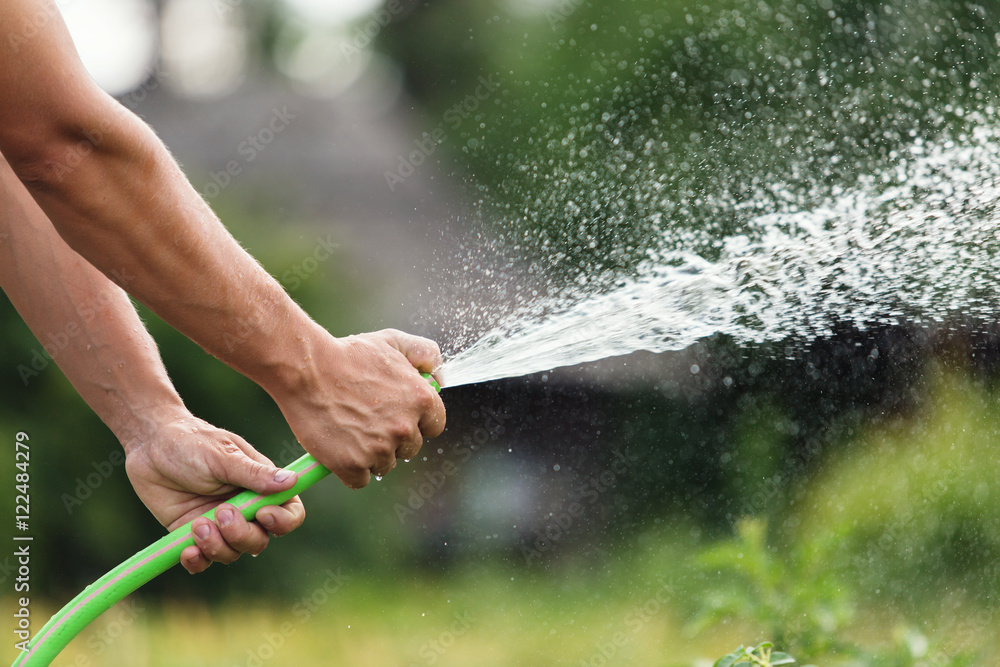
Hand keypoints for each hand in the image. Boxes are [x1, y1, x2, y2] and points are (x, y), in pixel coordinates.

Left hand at [124, 412, 304, 573]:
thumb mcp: (224, 456)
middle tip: (220, 512)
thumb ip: (254, 473)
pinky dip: (198, 561)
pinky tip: (186, 550)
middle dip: (241, 534)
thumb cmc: (191, 442)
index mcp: (261, 486)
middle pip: (259, 540)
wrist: (149, 446)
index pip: (289, 512)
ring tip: (197, 524)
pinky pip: (203, 561)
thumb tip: (291, 481)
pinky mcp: (192, 536)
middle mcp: (244, 509)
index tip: (263, 514)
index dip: (283, 521)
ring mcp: (218, 524)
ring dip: (217, 546)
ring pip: (232, 553)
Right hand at [271, 328, 446, 489]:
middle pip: (409, 448)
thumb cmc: (348, 354)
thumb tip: (440, 377)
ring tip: (351, 428)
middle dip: (392, 437)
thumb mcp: (393, 342)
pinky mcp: (352, 464)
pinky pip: (360, 479)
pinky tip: (340, 446)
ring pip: (385, 465)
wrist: (307, 368)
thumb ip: (425, 354)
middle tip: (368, 418)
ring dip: (371, 453)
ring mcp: (379, 448)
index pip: (434, 425)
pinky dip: (350, 468)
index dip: (416, 420)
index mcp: (421, 399)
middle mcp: (405, 427)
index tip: (398, 415)